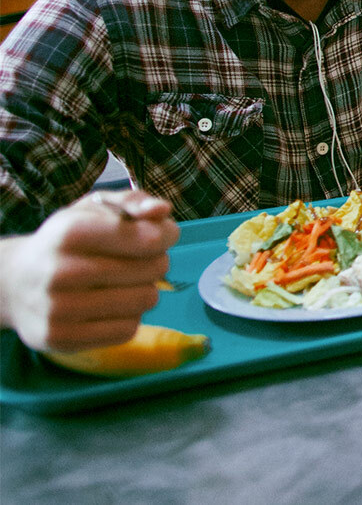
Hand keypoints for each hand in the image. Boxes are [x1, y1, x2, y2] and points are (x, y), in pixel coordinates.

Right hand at [0, 190, 178, 351]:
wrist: (15, 282)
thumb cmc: (66, 239)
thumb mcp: (94, 208)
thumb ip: (133, 201)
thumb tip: (162, 209)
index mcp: (71, 233)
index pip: (148, 239)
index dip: (165, 236)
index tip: (161, 235)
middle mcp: (60, 272)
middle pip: (152, 270)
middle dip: (157, 261)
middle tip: (140, 260)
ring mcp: (57, 310)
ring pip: (144, 302)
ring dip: (146, 290)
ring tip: (127, 282)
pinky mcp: (60, 339)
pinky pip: (126, 331)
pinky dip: (129, 317)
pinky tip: (112, 306)